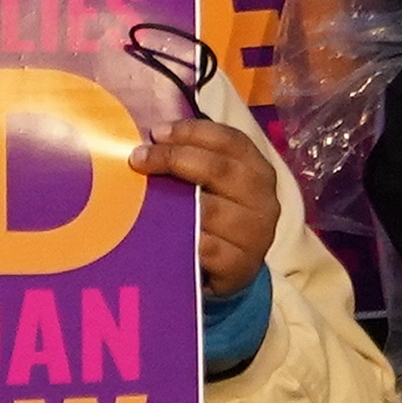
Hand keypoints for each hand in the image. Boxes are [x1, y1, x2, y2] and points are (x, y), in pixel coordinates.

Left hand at [136, 120, 282, 303]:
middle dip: (173, 159)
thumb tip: (151, 140)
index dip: (192, 132)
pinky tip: (157, 232)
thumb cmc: (217, 215)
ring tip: (141, 195)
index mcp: (258, 170)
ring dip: (171, 200)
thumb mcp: (213, 184)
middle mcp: (263, 199)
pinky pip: (205, 246)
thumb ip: (194, 160)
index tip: (156, 133)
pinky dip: (179, 237)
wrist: (231, 270)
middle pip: (219, 169)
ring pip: (210, 210)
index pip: (229, 140)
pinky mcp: (240, 265)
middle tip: (138, 158)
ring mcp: (255, 234)